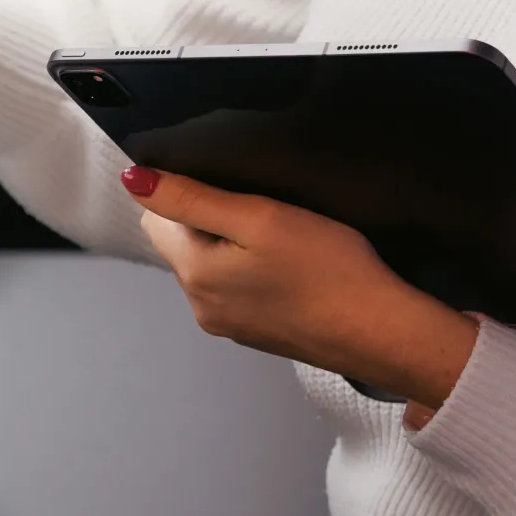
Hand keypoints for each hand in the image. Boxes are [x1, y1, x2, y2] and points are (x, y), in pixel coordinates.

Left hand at [124, 168, 479, 410]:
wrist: (381, 332)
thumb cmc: (325, 268)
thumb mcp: (259, 218)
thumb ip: (192, 198)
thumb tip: (133, 181)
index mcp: (194, 275)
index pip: (157, 220)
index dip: (187, 192)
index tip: (232, 184)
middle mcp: (201, 306)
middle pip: (184, 244)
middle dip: (211, 219)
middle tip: (263, 206)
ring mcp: (230, 326)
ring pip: (213, 266)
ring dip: (235, 245)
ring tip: (281, 234)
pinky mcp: (259, 334)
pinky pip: (239, 289)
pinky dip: (255, 271)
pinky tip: (291, 265)